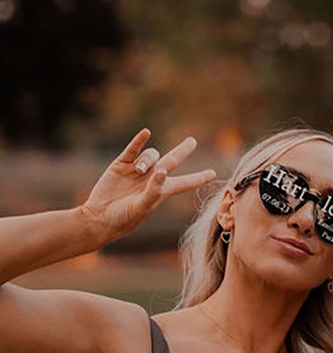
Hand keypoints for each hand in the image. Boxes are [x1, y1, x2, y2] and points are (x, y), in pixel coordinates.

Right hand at [80, 129, 216, 244]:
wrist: (99, 216)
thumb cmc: (123, 218)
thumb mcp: (142, 207)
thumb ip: (154, 190)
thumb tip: (163, 171)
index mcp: (161, 192)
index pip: (185, 183)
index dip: (198, 178)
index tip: (213, 174)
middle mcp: (152, 179)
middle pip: (172, 161)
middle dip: (182, 151)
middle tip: (192, 141)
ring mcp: (137, 170)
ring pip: (152, 155)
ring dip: (148, 159)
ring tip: (139, 170)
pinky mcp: (121, 164)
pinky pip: (133, 148)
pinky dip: (140, 141)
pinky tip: (146, 133)